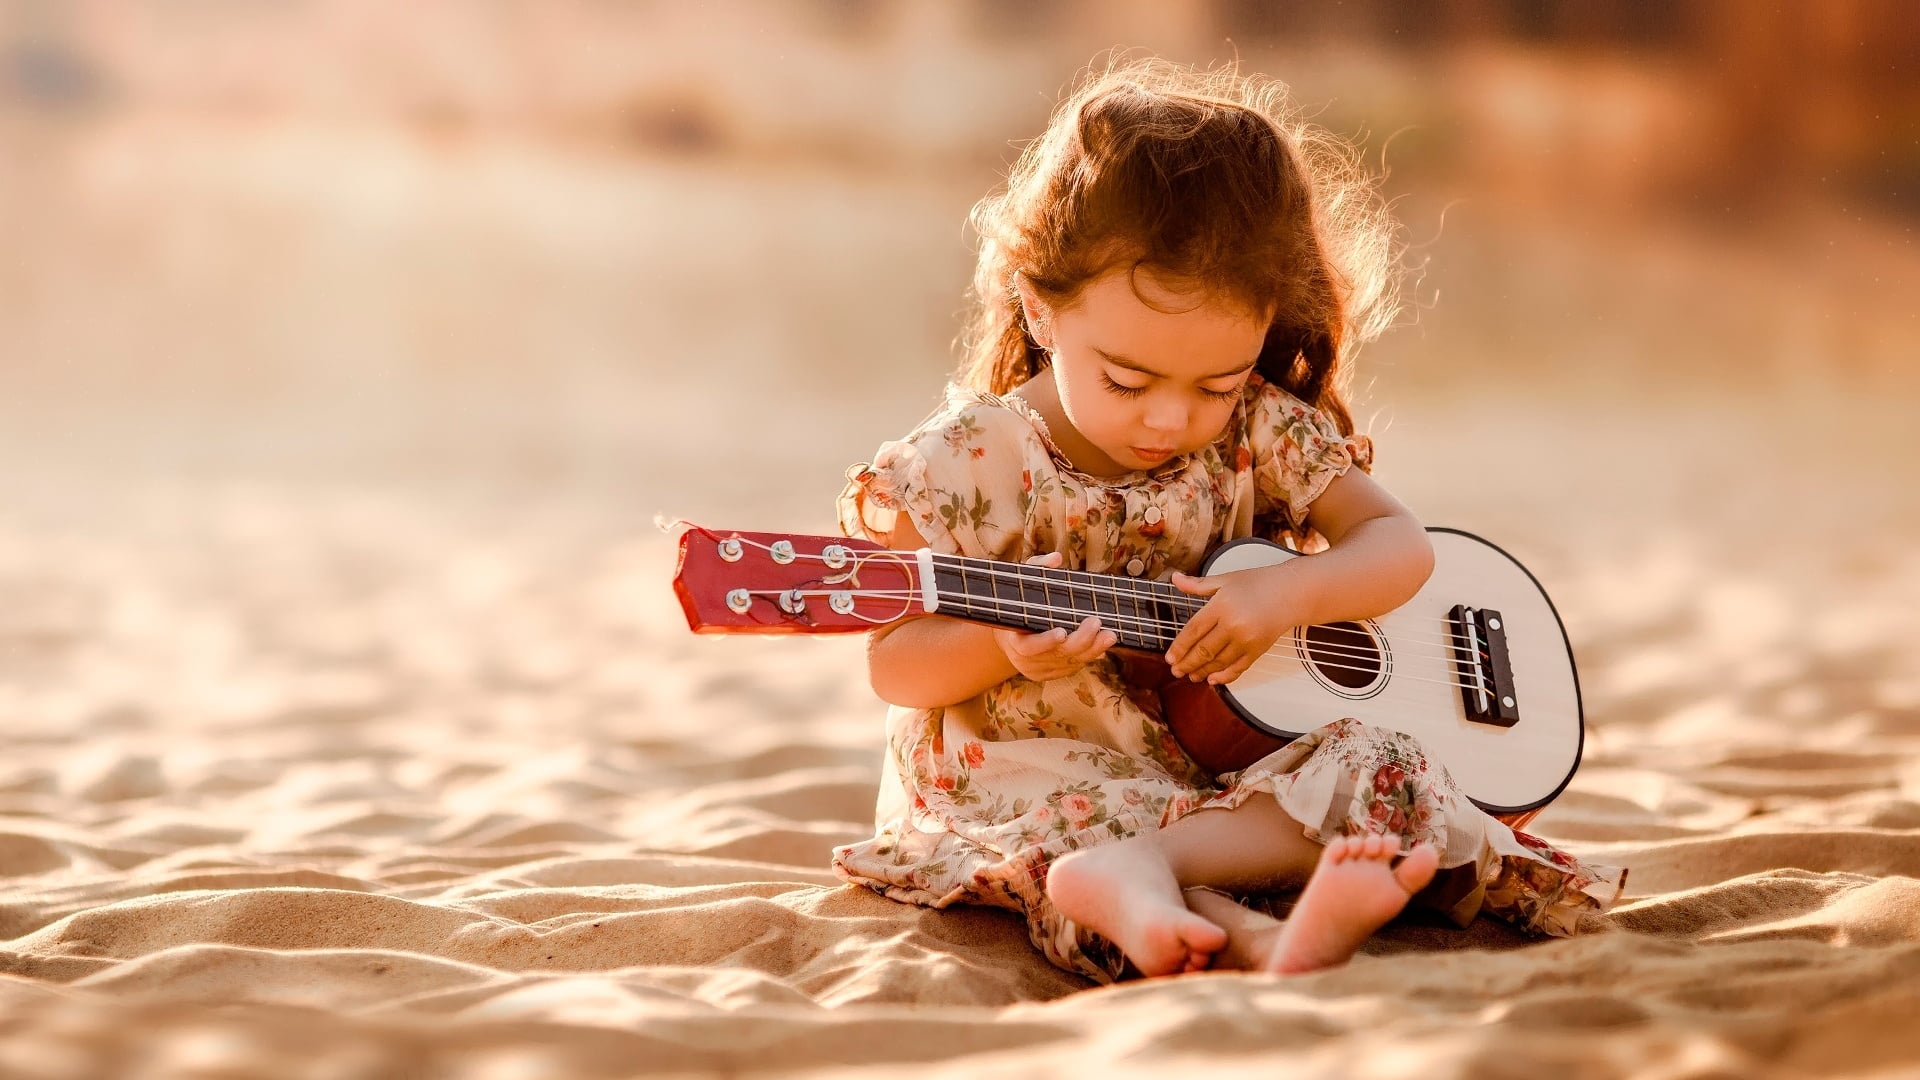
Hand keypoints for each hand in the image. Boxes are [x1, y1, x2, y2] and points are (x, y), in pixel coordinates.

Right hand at [993, 552, 1117, 681]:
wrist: (1009, 633)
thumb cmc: (1019, 604)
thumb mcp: (1023, 583)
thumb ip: (1037, 568)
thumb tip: (1056, 559)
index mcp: (1014, 640)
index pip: (1029, 646)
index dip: (1045, 641)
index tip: (1062, 632)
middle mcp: (1024, 660)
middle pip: (1056, 655)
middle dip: (1080, 641)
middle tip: (1097, 623)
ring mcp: (1037, 670)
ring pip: (1068, 664)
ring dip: (1092, 650)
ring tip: (1109, 635)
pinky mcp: (1049, 675)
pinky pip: (1072, 668)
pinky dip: (1088, 657)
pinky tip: (1101, 646)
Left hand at [1164, 564, 1294, 684]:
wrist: (1290, 593)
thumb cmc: (1257, 583)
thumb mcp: (1225, 579)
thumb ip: (1198, 584)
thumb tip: (1175, 578)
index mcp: (1221, 606)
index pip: (1194, 630)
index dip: (1180, 647)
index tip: (1170, 658)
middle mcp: (1233, 625)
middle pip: (1203, 650)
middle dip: (1187, 663)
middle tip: (1175, 671)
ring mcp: (1247, 640)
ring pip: (1218, 661)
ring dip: (1202, 671)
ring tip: (1190, 675)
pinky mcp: (1258, 650)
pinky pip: (1238, 667)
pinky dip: (1224, 676)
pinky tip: (1212, 679)